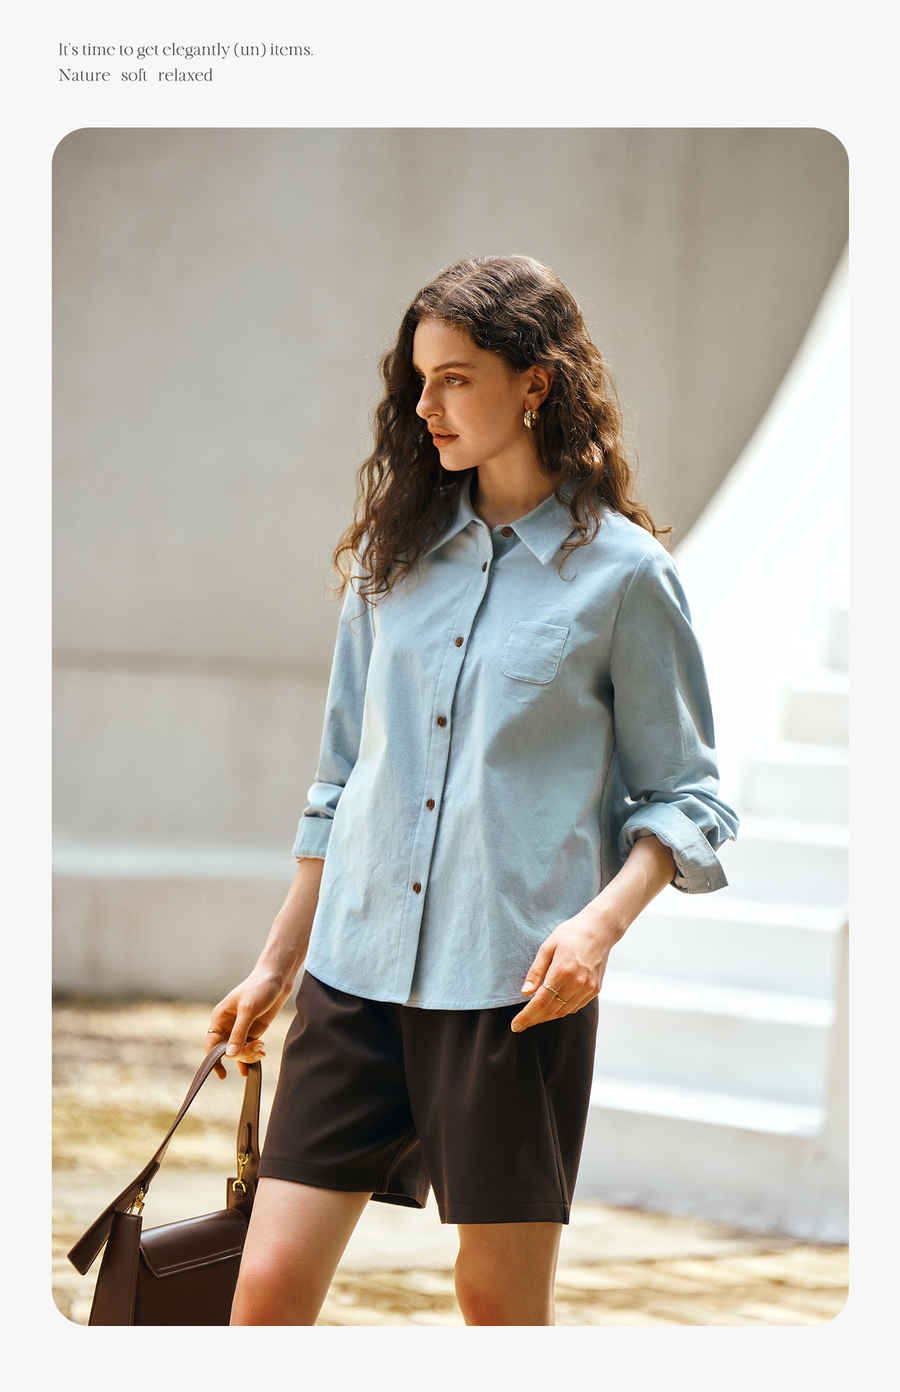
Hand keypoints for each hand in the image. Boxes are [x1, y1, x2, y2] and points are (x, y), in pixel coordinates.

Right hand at [205, 969, 293, 1078]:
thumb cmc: (259, 988)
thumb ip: (239, 1032)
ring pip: (239, 1051)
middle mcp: (228, 1024)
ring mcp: (241, 1028)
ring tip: (262, 1051)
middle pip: (227, 1050)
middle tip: (257, 1049)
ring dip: (249, 1055)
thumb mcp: (248, 1009)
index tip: (221, 1074)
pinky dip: (253, 1055)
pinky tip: (259, 1059)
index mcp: (220, 1017)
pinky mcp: (254, 1029)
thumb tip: (229, 1054)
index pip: (211, 1044)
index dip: (214, 1060)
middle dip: (240, 1054)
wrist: (278, 978)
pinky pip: (249, 1048)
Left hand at [510, 908, 615, 1032]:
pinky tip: (552, 1008)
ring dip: (548, 1017)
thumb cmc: (570, 934)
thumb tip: (525, 992)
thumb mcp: (547, 947)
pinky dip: (562, 1010)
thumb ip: (536, 971)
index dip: (526, 1016)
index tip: (515, 1026)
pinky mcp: (595, 989)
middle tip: (520, 1023)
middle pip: (551, 1011)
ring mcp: (588, 988)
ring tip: (534, 1017)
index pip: (540, 1002)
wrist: (600, 929)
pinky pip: (575, 1007)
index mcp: (562, 971)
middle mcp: (577, 983)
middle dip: (534, 1020)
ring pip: (564, 1012)